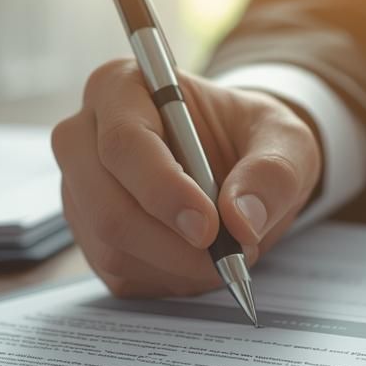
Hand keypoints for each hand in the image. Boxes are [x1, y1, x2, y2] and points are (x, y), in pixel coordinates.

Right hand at [52, 60, 322, 296]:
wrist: (236, 163)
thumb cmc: (250, 137)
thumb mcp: (286, 139)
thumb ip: (273, 171)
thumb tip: (242, 219)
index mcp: (121, 87)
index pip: (124, 142)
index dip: (163, 189)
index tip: (209, 226)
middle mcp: (85, 136)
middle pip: (104, 203)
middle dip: (169, 241)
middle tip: (227, 254)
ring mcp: (79, 189)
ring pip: (111, 244)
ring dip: (175, 264)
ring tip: (222, 252)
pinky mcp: (88, 234)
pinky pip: (117, 272)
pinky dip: (166, 277)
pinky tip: (196, 260)